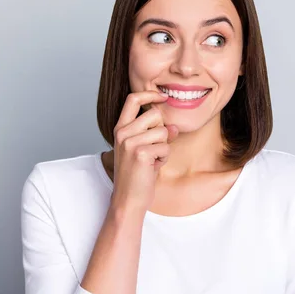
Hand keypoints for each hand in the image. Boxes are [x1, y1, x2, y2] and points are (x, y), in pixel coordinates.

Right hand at [110, 91, 178, 210]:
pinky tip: (153, 167)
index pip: (133, 99)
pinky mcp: (140, 153)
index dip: (150, 94)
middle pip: (155, 114)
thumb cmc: (138, 174)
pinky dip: (164, 158)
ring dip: (164, 147)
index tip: (163, 96)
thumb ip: (158, 134)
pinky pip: (166, 147)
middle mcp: (122, 132)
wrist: (128, 199)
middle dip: (162, 131)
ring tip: (152, 160)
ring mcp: (130, 142)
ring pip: (163, 131)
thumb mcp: (146, 149)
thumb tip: (174, 127)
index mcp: (120, 128)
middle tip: (154, 149)